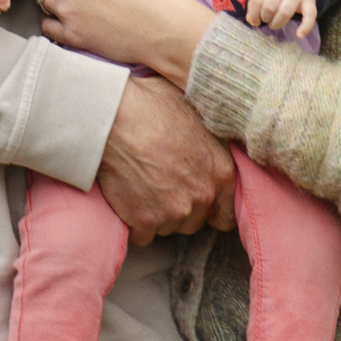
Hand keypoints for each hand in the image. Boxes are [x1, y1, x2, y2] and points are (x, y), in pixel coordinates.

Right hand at [99, 76, 235, 244]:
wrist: (113, 117)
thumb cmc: (152, 106)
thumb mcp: (195, 114)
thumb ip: (209, 142)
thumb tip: (210, 145)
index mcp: (221, 171)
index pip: (227, 213)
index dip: (212, 210)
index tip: (197, 203)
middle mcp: (202, 195)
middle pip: (194, 221)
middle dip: (180, 208)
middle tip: (160, 185)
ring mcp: (173, 211)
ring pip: (167, 228)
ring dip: (156, 215)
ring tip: (141, 186)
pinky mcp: (144, 221)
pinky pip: (142, 234)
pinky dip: (134, 222)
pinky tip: (127, 197)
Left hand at [246, 0, 317, 37]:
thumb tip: (250, 20)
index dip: (253, 13)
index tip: (254, 21)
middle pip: (270, 6)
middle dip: (264, 18)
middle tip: (265, 20)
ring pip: (285, 12)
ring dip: (277, 23)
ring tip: (274, 24)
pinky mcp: (310, 0)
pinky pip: (310, 15)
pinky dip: (306, 26)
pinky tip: (299, 35)